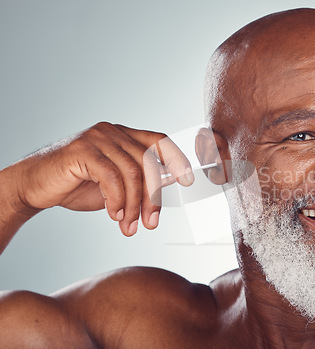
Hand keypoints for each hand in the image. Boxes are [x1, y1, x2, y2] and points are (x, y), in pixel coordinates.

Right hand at [15, 122, 192, 235]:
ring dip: (134, 205)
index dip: (177, 158)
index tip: (188, 180)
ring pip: (133, 172)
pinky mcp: (82, 150)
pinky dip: (118, 201)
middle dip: (153, 197)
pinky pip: (112, 178)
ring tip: (128, 225)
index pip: (159, 140)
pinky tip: (114, 215)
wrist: (37, 187)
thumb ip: (140, 181)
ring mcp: (98, 138)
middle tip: (150, 222)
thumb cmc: (78, 186)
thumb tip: (169, 184)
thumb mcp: (117, 185)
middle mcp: (113, 132)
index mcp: (124, 136)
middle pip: (149, 162)